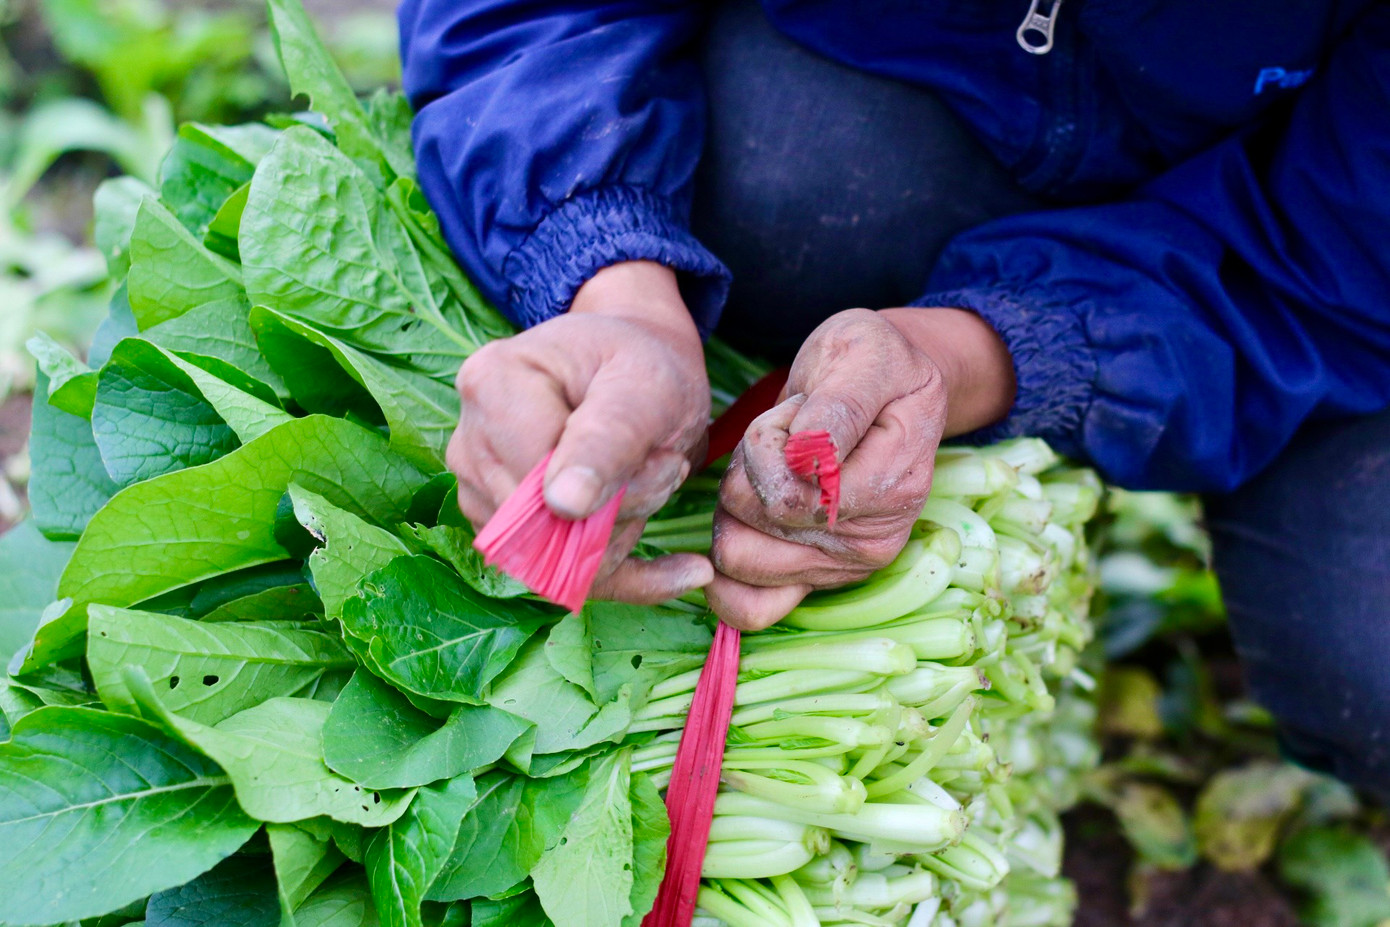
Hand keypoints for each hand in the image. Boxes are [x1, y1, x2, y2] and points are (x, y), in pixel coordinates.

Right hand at [447, 261, 713, 602]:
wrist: (635, 368)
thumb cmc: (641, 365)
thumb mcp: (645, 388)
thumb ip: (608, 440)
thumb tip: (562, 505)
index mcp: (492, 385)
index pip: (541, 480)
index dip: (614, 491)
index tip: (667, 459)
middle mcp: (470, 441)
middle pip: (541, 526)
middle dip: (622, 515)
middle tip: (668, 468)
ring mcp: (477, 487)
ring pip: (551, 560)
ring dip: (622, 536)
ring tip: (654, 482)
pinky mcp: (501, 526)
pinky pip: (560, 578)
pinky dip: (626, 574)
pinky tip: (683, 570)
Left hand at [707, 306, 1014, 629]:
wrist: (885, 385)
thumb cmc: (872, 364)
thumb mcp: (864, 355)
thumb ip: (837, 407)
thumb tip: (804, 458)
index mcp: (894, 485)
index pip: (790, 493)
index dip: (770, 442)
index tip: (800, 410)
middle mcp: (874, 540)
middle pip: (755, 522)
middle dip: (749, 469)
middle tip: (785, 436)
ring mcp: (843, 567)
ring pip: (737, 552)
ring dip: (740, 499)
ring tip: (778, 464)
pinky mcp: (814, 581)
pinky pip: (750, 607)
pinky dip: (728, 566)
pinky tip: (745, 517)